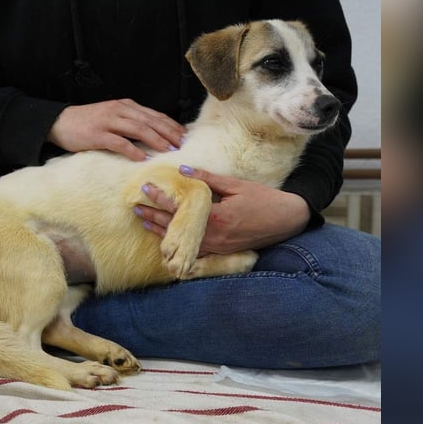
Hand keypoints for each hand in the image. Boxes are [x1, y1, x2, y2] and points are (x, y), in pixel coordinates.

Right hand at [47, 99, 186, 161]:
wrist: (59, 122)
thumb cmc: (89, 123)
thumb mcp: (113, 117)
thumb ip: (131, 123)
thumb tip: (154, 136)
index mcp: (126, 106)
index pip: (154, 115)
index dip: (171, 125)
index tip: (185, 136)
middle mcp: (119, 110)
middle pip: (151, 121)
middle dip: (169, 133)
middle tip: (183, 145)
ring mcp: (108, 121)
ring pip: (138, 129)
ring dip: (156, 140)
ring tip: (169, 150)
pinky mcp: (97, 134)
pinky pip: (118, 142)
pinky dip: (132, 150)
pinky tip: (142, 158)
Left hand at [135, 166, 310, 254]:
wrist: (286, 220)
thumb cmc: (263, 199)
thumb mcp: (236, 185)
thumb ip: (208, 180)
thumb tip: (184, 171)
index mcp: (217, 217)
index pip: (180, 208)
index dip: (161, 199)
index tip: (146, 189)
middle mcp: (215, 236)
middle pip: (176, 228)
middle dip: (154, 217)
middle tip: (136, 208)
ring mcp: (218, 247)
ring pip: (183, 242)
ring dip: (162, 233)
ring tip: (145, 223)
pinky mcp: (221, 252)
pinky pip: (195, 250)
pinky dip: (179, 245)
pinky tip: (166, 241)